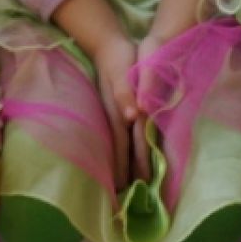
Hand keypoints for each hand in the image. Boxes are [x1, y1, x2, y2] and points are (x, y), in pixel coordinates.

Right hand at [89, 31, 140, 188]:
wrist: (109, 44)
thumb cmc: (118, 57)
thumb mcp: (122, 71)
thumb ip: (127, 93)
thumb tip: (132, 116)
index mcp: (118, 111)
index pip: (124, 145)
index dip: (125, 165)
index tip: (127, 187)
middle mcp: (117, 117)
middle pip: (122, 150)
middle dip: (125, 172)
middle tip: (127, 197)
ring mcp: (117, 114)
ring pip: (122, 146)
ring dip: (124, 165)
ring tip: (127, 185)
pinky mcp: (119, 110)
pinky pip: (124, 137)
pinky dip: (125, 151)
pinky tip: (127, 158)